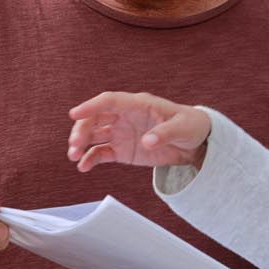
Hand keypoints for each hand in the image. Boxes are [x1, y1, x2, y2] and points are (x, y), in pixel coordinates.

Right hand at [67, 92, 211, 171]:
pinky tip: (83, 167)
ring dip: (81, 144)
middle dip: (82, 130)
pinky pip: (101, 153)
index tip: (75, 114)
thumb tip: (148, 141)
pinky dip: (90, 159)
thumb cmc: (189, 126)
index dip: (91, 106)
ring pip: (94, 135)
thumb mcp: (182, 127)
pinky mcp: (121, 150)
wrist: (195, 143)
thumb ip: (165, 133)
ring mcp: (120, 133)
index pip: (109, 101)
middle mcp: (124, 117)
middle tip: (74, 145)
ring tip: (73, 157)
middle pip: (95, 118)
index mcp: (137, 105)